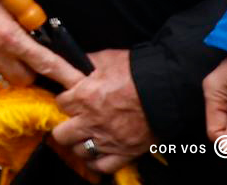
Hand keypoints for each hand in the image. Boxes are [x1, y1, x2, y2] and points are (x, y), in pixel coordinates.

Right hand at [0, 0, 86, 90]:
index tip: (80, 84)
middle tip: (29, 56)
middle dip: (32, 70)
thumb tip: (48, 39)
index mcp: (10, 37)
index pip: (46, 63)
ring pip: (8, 83)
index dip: (66, 75)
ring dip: (14, 73)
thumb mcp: (12, 5)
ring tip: (10, 58)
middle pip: (27, 79)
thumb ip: (28, 25)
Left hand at [52, 48, 151, 174]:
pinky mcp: (125, 152)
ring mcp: (107, 139)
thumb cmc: (136, 72)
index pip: (59, 103)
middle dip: (66, 126)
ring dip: (80, 143)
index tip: (71, 99)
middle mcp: (92, 121)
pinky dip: (96, 162)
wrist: (167, 89)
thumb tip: (74, 59)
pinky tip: (95, 155)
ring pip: (79, 151)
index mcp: (84, 96)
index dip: (65, 100)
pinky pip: (101, 166)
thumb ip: (86, 62)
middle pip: (61, 134)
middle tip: (73, 121)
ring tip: (85, 136)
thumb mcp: (106, 59)